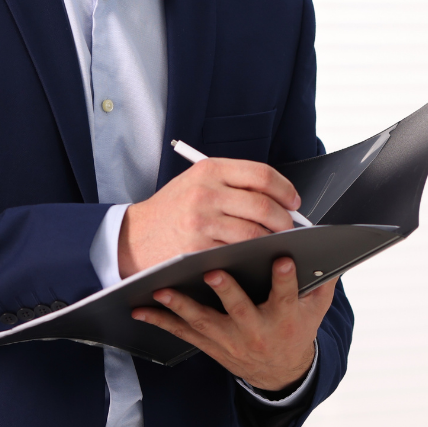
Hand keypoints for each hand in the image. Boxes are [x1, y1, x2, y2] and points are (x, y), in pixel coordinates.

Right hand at [117, 157, 300, 276]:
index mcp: (209, 170)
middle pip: (263, 205)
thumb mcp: (196, 183)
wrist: (134, 236)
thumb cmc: (171, 210)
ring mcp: (202, 221)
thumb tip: (277, 197)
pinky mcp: (198, 247)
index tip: (293, 201)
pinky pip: (237, 252)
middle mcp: (206, 192)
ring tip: (274, 242)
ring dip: (271, 240)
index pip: (261, 175)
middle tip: (289, 227)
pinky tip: (254, 256)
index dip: (285, 189)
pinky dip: (252, 255)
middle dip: (284, 220)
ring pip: (254, 232)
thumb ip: (233, 184)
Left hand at [131, 258, 334, 392]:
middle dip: (227, 291)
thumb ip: (322, 281)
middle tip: (213, 272)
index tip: (283, 258)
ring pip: (204, 322)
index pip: (286, 295)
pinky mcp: (210, 345)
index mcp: (284, 317)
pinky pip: (182, 333)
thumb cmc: (296, 328)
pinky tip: (140, 308)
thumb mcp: (316, 309)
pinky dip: (160, 321)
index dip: (285, 278)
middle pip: (240, 309)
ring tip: (161, 289)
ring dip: (181, 306)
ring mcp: (230, 340)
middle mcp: (255, 330)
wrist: (280, 372)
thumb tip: (328, 252)